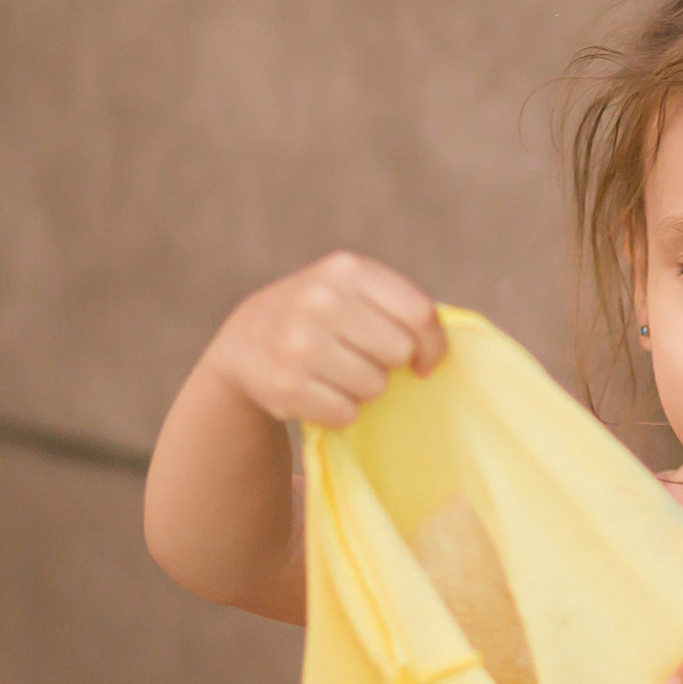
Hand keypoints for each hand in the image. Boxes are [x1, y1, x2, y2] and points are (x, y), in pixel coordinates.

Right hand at [203, 251, 445, 424]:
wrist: (246, 339)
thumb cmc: (321, 315)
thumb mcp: (351, 288)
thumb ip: (396, 305)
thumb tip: (436, 351)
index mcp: (346, 269)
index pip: (419, 313)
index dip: (433, 345)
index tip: (425, 361)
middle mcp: (320, 299)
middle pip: (399, 352)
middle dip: (391, 365)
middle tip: (366, 360)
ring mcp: (299, 342)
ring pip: (375, 387)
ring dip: (365, 389)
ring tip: (339, 373)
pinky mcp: (286, 384)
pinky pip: (346, 413)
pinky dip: (341, 411)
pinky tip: (320, 390)